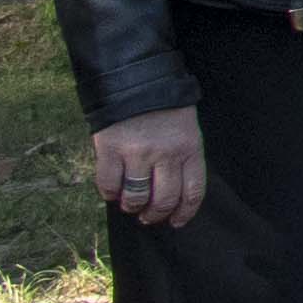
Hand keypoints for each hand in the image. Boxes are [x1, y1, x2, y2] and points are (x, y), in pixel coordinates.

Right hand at [92, 108, 203, 230]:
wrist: (136, 81)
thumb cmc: (165, 107)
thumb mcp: (186, 129)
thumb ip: (182, 157)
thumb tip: (174, 193)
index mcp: (189, 148)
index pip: (193, 191)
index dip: (185, 212)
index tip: (176, 222)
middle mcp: (166, 154)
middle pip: (164, 200)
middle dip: (155, 215)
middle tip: (148, 217)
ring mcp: (137, 153)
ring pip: (136, 197)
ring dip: (132, 207)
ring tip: (131, 205)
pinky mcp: (111, 150)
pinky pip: (109, 185)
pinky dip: (110, 194)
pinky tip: (112, 191)